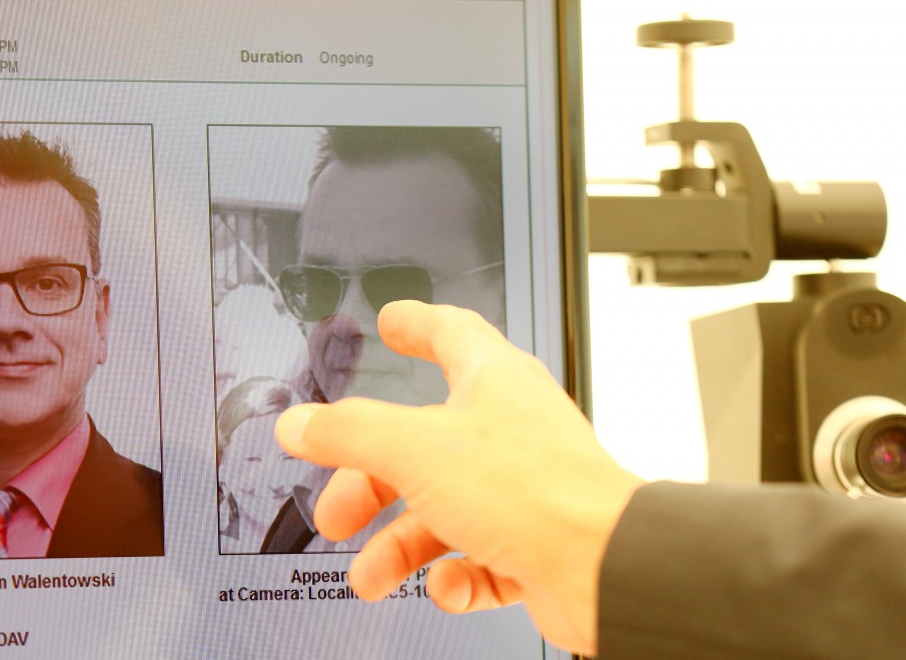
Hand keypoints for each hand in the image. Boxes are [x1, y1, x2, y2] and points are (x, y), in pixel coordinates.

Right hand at [275, 301, 643, 654]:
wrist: (604, 568)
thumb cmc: (537, 490)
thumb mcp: (416, 448)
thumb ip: (349, 433)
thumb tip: (301, 424)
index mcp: (493, 381)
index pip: (450, 333)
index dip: (416, 324)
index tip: (393, 321)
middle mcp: (511, 430)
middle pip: (422, 444)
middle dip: (371, 481)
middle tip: (339, 509)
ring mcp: (524, 490)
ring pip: (444, 512)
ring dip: (400, 546)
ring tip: (372, 574)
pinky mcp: (534, 545)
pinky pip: (478, 560)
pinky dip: (453, 577)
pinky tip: (445, 585)